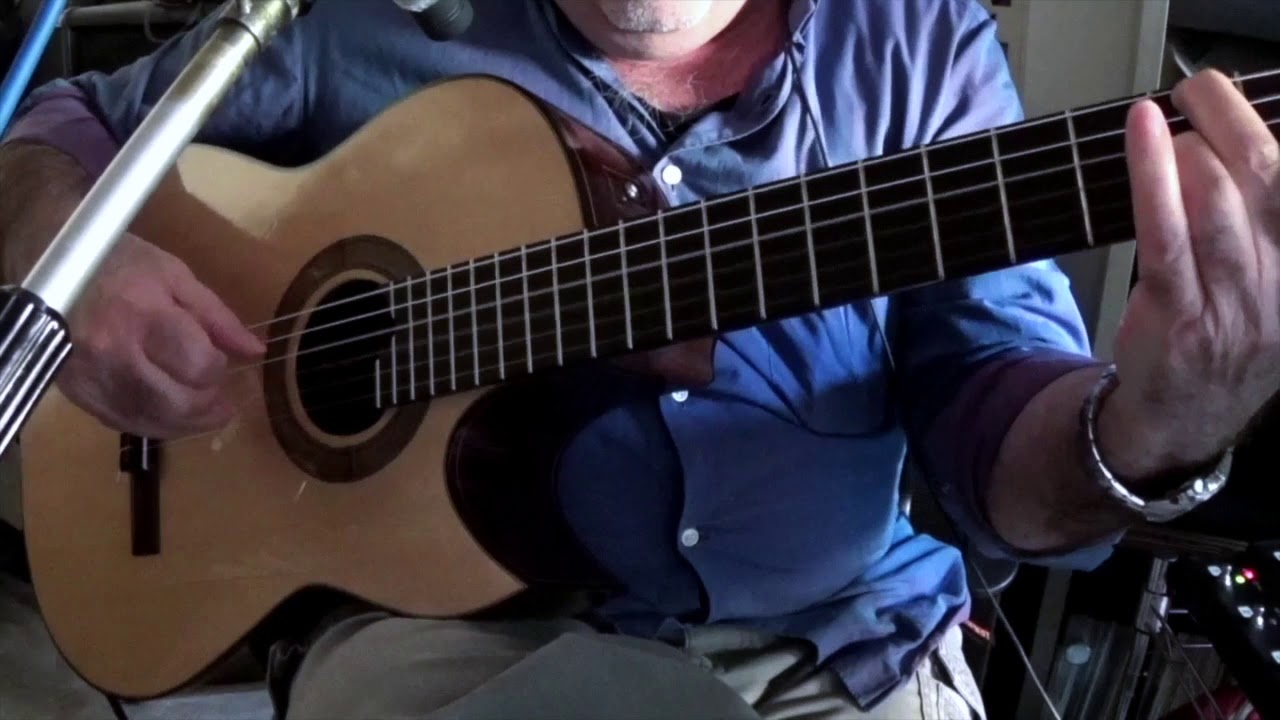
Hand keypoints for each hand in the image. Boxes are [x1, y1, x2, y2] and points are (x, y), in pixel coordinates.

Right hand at [57, 233, 264, 437]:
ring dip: (188, 423)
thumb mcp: (173, 275)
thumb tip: (255, 351)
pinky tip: (171, 415)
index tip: (222, 362)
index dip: (219, 370)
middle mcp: (116, 354)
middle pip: (177, 403)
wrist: (46, 266)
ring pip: (153, 422)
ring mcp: (93, 379)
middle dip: (210, 406)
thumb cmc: (117, 263)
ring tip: (205, 411)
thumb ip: (216, 316)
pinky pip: (125, 424)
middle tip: (224, 400)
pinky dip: (156, 425)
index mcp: (144, 316)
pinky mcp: (78, 395)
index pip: (198, 365)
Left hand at [1098, 68, 1279, 480]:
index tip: (1234, 96)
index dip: (1268, 126)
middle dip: (1231, 118)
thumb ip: (1262, 219)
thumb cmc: (1226, 330)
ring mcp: (1233, 300)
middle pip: (1268, 176)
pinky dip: (1152, 174)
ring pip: (1219, 200)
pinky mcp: (1178, 311)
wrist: (1186, 417)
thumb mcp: (1271, 280)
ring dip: (1192, 145)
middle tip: (1198, 89)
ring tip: (1168, 119)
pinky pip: (1165, 232)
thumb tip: (1230, 138)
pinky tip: (1142, 133)